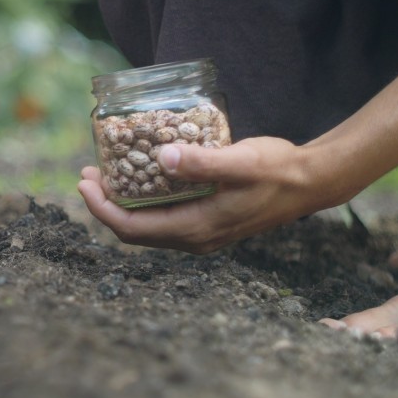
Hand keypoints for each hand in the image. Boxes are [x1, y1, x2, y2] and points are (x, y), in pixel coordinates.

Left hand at [78, 137, 326, 252]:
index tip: (84, 181)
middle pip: (134, 230)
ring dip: (122, 203)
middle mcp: (195, 238)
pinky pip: (164, 219)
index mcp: (196, 228)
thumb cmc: (278, 169)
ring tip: (104, 175)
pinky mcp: (208, 223)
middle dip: (105, 204)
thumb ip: (202, 162)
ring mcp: (202, 234)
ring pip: (148, 226)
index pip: (132, 228)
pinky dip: (143, 202)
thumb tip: (163, 158)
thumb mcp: (240, 161)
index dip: (101, 208)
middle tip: (87, 174)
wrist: (312, 182)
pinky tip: (139, 179)